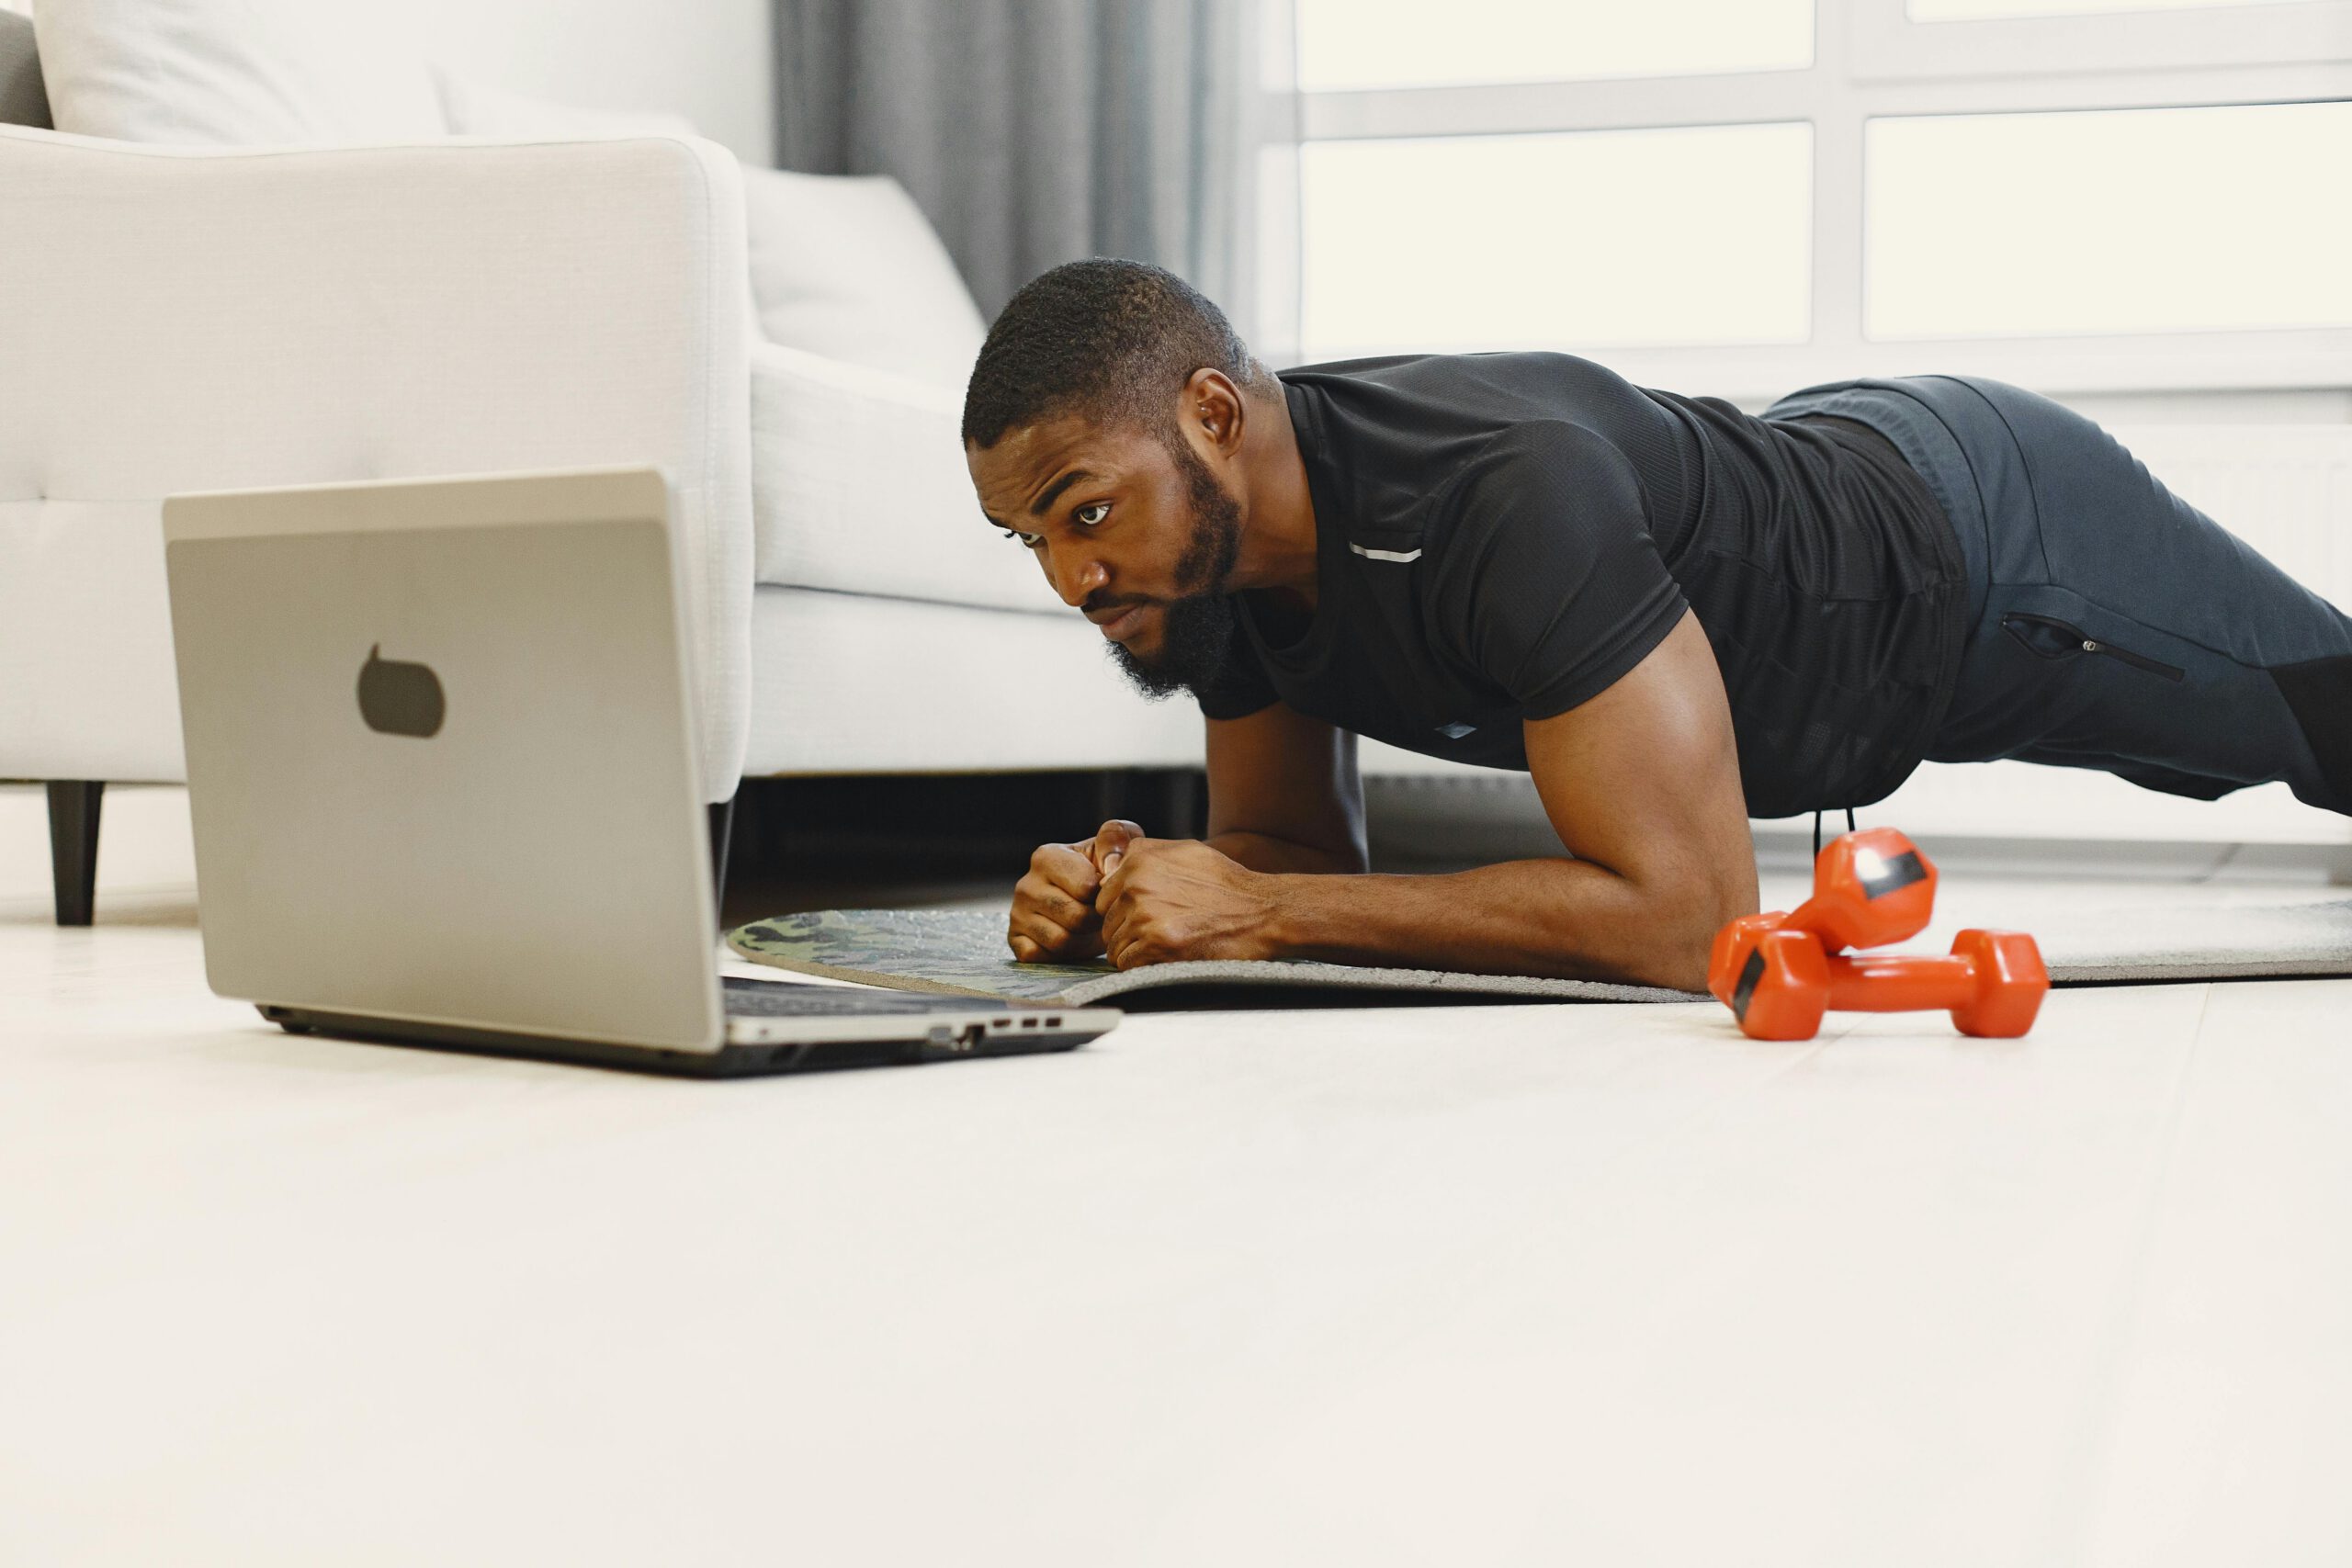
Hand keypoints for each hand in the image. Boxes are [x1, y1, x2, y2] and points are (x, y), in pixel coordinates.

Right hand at [1007, 819, 1142, 962]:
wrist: (1090, 903)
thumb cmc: (1103, 871)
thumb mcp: (1116, 844)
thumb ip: (1118, 837)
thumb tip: (1111, 864)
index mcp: (1047, 856)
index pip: (1087, 887)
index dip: (1104, 894)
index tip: (1104, 890)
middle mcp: (1026, 884)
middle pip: (1075, 917)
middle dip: (1095, 920)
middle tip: (1097, 913)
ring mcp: (1016, 913)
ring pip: (1060, 940)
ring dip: (1081, 939)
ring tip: (1084, 926)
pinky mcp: (1014, 940)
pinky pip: (1041, 956)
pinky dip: (1060, 955)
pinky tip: (1067, 940)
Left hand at [1097, 838, 1280, 967]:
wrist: (1262, 912)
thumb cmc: (1226, 884)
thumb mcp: (1185, 850)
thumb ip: (1143, 854)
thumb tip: (1110, 865)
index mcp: (1139, 862)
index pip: (1104, 896)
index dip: (1123, 909)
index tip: (1147, 914)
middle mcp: (1136, 886)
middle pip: (1107, 922)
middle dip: (1127, 930)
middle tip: (1160, 931)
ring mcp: (1145, 916)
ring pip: (1114, 946)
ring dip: (1135, 950)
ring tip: (1166, 944)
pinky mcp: (1157, 944)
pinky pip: (1127, 964)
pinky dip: (1143, 966)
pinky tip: (1166, 956)